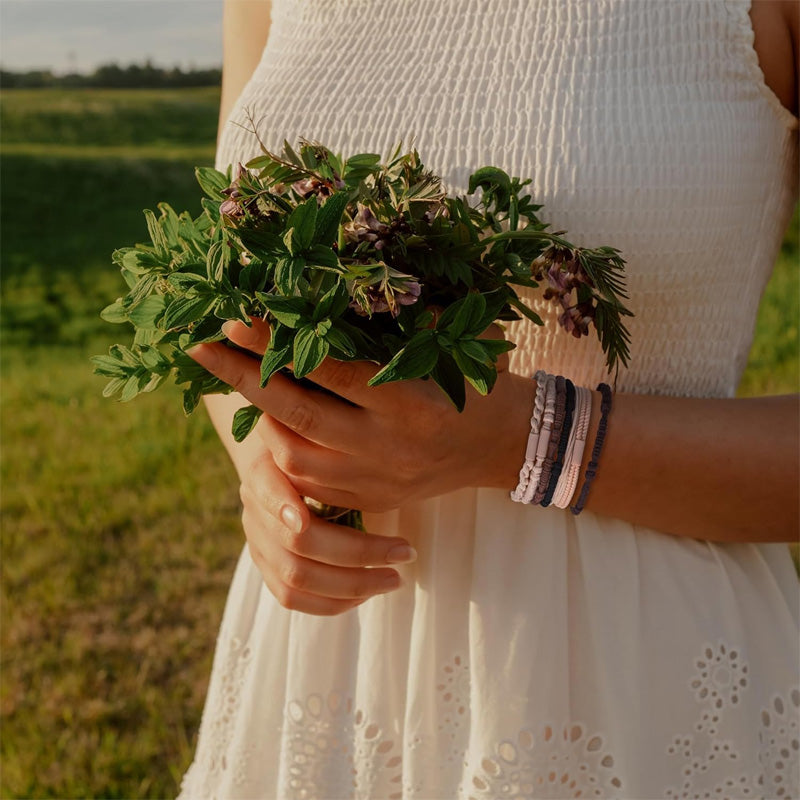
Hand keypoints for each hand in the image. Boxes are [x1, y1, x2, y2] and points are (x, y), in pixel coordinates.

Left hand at [188, 317, 531, 512]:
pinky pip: (310, 484)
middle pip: (299, 414)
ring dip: (259, 419)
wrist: (502, 446)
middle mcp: (387, 445)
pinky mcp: (368, 500)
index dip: (278, 345)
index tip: (234, 318)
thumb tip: (331, 291)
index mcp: (409, 400)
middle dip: (242, 379)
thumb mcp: (449, 344)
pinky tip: (268, 424)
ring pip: (295, 457)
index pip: (329, 369)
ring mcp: (375, 479)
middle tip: (198, 348)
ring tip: (233, 383)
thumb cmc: (476, 381)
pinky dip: (282, 453)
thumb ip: (397, 323)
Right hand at [237, 437, 416, 615]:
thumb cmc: (315, 448)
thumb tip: (377, 453)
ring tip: (395, 578)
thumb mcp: (319, 440)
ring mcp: (258, 544)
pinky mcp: (267, 570)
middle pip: (297, 545)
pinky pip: (292, 598)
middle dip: (359, 553)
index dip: (283, 506)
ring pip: (296, 579)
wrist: (285, 465)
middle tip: (406, 552)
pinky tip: (366, 593)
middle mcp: (255, 510)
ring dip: (352, 584)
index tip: (310, 520)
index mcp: (263, 471)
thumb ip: (333, 450)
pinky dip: (332, 602)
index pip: (269, 489)